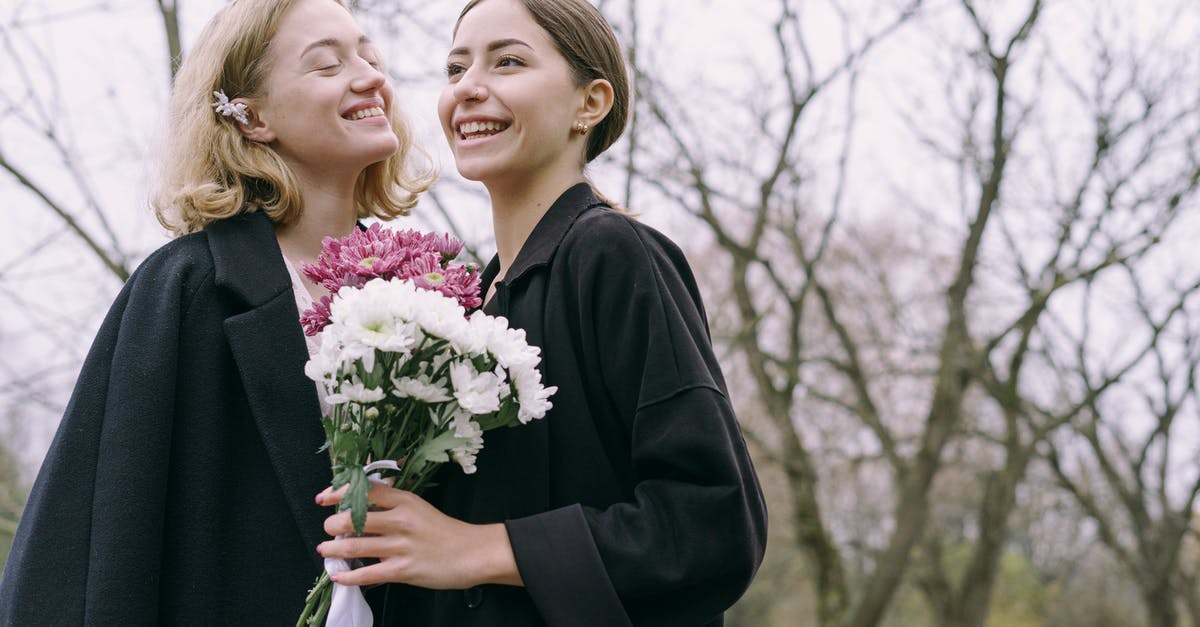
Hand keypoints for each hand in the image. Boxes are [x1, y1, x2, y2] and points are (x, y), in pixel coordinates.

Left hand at [315, 483, 522, 588]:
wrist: (472, 553)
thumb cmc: (444, 531)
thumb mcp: (418, 507)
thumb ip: (392, 504)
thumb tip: (362, 502)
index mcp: (405, 500)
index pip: (365, 490)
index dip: (339, 492)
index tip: (324, 497)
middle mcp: (401, 520)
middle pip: (353, 518)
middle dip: (333, 524)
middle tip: (329, 528)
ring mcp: (402, 546)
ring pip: (355, 546)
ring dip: (333, 549)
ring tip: (325, 550)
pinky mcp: (403, 570)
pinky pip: (367, 574)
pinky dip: (348, 576)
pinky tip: (338, 576)